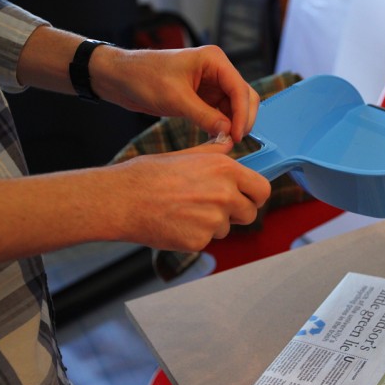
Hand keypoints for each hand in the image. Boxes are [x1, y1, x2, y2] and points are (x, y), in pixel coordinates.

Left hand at [92, 45, 259, 142]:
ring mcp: (211, 84)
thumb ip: (205, 116)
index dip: (242, 114)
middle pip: (244, 97)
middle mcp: (217, 70)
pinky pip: (221, 113)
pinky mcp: (203, 97)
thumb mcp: (175, 99)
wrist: (119, 78)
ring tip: (224, 142)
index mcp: (214, 60)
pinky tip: (216, 138)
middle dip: (242, 119)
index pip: (240, 89)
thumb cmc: (143, 77)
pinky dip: (221, 125)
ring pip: (235, 107)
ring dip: (233, 124)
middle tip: (234, 141)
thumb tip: (228, 133)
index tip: (236, 135)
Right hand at [110, 139, 270, 250]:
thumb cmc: (149, 175)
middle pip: (250, 213)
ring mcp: (214, 220)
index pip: (262, 189)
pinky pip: (207, 241)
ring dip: (212, 225)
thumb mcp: (186, 154)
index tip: (248, 198)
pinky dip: (194, 236)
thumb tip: (228, 143)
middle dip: (236, 213)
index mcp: (225, 170)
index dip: (255, 196)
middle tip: (213, 208)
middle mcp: (225, 194)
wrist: (122, 199)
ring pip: (226, 228)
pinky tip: (175, 223)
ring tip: (184, 211)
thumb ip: (215, 153)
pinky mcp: (200, 240)